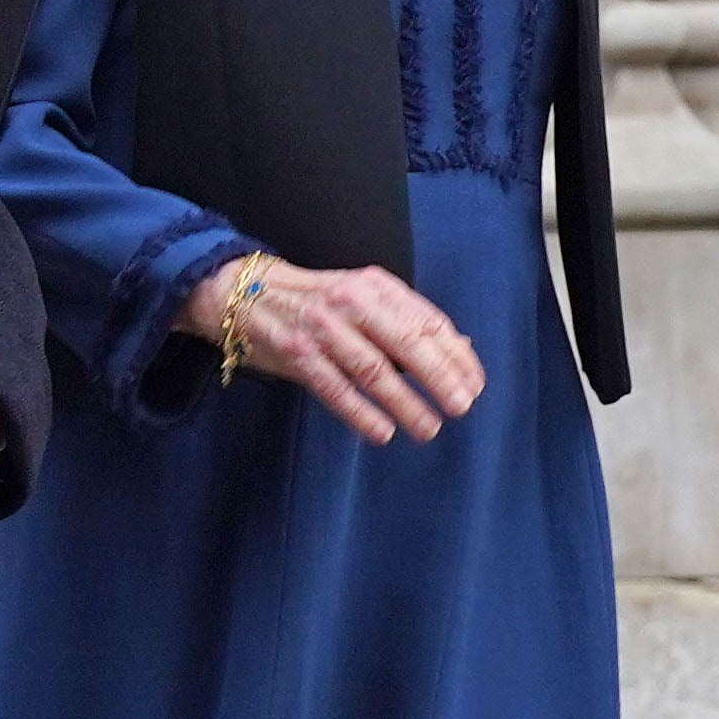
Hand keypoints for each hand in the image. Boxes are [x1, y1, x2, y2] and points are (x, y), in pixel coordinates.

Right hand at [180, 254, 481, 445]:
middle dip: (439, 377)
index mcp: (375, 285)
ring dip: (404, 402)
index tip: (474, 385)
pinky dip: (360, 412)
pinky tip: (381, 432)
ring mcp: (322, 327)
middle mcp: (351, 301)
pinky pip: (334, 387)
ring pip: (373, 369)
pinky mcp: (295, 352)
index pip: (427, 321)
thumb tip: (461, 351)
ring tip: (427, 428)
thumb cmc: (314, 302)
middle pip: (406, 342)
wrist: (244, 292)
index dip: (455, 355)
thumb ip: (405, 323)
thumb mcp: (362, 298)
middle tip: (461, 407)